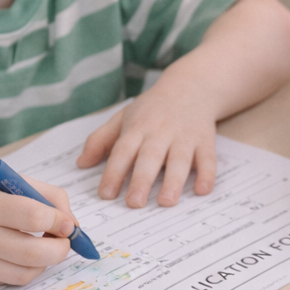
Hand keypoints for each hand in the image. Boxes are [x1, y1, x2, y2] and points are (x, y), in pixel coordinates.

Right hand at [0, 167, 75, 286]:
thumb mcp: (12, 180)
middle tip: (65, 240)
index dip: (58, 221)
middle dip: (61, 249)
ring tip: (44, 246)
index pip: (33, 217)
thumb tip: (73, 227)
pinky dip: (26, 269)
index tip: (66, 223)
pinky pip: (11, 280)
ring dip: (46, 262)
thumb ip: (49, 197)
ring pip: (26, 273)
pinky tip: (22, 254)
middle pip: (33, 253)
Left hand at [76, 85, 215, 207]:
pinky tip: (202, 191)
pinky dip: (207, 174)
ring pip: (180, 160)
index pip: (122, 151)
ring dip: (174, 181)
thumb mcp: (123, 117)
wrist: (190, 86)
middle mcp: (161, 133)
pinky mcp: (205, 141)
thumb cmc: (152, 108)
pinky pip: (208, 159)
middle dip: (142, 180)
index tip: (106, 194)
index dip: (113, 173)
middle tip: (134, 203)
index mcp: (137, 128)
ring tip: (166, 202)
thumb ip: (101, 140)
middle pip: (150, 157)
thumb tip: (81, 164)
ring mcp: (185, 137)